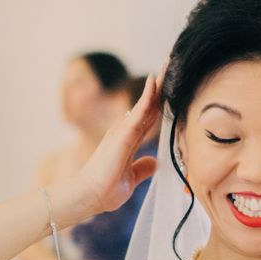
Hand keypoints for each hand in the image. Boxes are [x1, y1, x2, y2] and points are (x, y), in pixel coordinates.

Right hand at [76, 60, 167, 213]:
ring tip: (168, 62)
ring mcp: (123, 129)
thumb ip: (142, 168)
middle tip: (171, 64)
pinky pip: (140, 109)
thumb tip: (155, 162)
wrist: (89, 197)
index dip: (160, 102)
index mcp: (128, 140)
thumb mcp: (131, 179)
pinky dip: (149, 94)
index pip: (149, 117)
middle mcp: (125, 131)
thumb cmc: (105, 190)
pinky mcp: (123, 133)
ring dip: (158, 83)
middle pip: (149, 104)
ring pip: (146, 102)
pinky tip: (156, 80)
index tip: (170, 87)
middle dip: (161, 86)